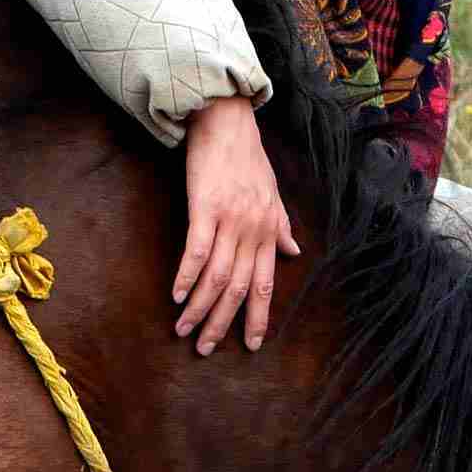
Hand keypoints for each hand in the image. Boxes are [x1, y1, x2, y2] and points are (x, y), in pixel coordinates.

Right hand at [172, 94, 296, 353]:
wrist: (228, 122)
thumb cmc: (248, 158)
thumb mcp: (273, 194)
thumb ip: (282, 226)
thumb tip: (294, 251)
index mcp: (269, 231)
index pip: (265, 284)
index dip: (258, 316)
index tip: (252, 344)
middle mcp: (253, 230)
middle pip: (240, 288)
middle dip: (224, 323)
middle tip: (207, 349)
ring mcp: (230, 220)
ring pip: (218, 275)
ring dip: (201, 307)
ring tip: (185, 331)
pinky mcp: (205, 207)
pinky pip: (198, 249)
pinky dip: (188, 275)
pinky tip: (177, 296)